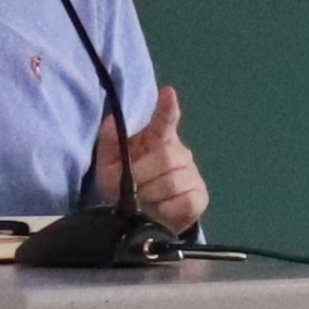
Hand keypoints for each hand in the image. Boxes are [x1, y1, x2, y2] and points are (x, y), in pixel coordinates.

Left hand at [122, 83, 207, 233]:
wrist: (139, 215)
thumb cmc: (125, 181)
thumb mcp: (109, 162)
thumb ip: (109, 141)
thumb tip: (111, 121)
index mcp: (158, 138)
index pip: (165, 118)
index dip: (167, 107)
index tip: (167, 93)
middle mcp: (180, 152)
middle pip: (166, 157)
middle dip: (142, 175)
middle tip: (130, 188)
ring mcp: (192, 175)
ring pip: (172, 182)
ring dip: (150, 195)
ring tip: (141, 202)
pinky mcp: (200, 197)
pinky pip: (183, 202)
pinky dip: (165, 210)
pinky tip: (159, 210)